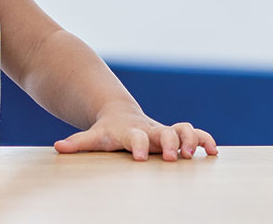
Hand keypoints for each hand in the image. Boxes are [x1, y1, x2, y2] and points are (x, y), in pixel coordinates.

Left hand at [53, 102, 217, 161]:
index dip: (138, 145)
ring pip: (184, 129)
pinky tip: (214, 153)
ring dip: (192, 139)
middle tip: (173, 157)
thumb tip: (58, 147)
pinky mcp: (176, 135)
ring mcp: (164, 131)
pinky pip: (195, 134)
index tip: (140, 158)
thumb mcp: (93, 137)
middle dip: (171, 142)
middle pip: (164, 132)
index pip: (135, 137)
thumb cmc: (107, 131)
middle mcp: (150, 129)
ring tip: (196, 154)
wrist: (120, 114)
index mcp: (130, 131)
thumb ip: (78, 143)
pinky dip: (205, 140)